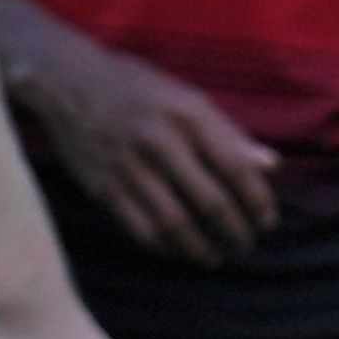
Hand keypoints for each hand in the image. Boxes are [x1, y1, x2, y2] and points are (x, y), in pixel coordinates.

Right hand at [2, 15, 275, 262]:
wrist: (66, 81)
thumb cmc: (137, 88)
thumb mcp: (187, 98)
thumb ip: (229, 134)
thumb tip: (272, 165)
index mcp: (188, 116)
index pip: (236, 168)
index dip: (257, 201)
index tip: (267, 220)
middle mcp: (159, 141)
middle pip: (210, 201)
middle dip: (235, 231)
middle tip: (246, 244)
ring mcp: (128, 167)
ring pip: (174, 224)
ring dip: (200, 248)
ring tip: (213, 257)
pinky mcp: (103, 186)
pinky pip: (139, 229)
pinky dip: (163, 248)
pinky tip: (177, 251)